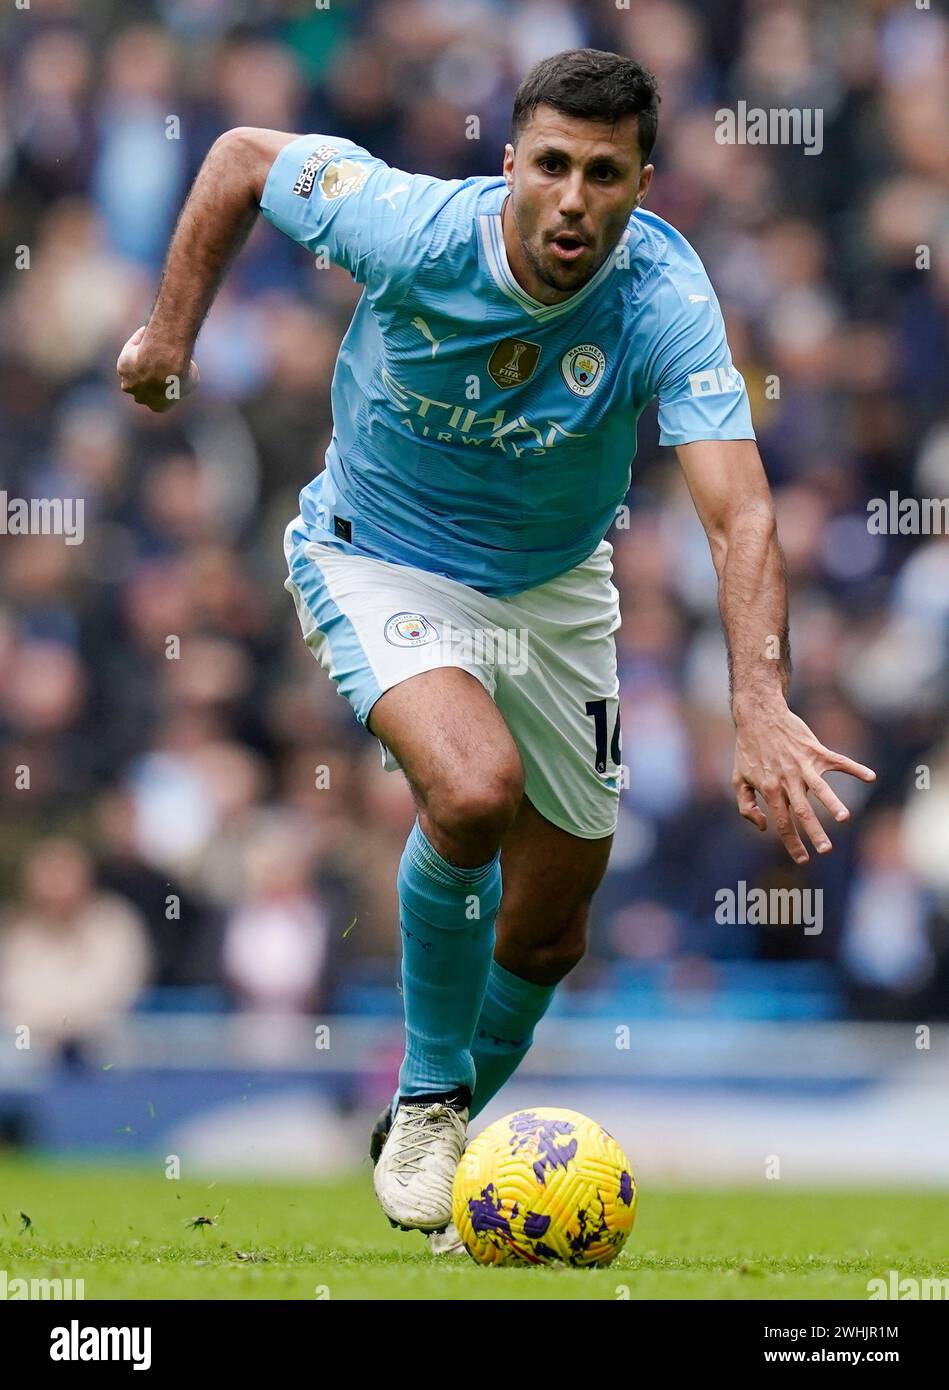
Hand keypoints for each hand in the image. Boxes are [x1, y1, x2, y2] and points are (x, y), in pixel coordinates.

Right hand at [116, 326, 199, 412]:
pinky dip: (137, 342)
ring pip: (134, 371)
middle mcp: (141, 398)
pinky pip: (130, 352)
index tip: (172, 372)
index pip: (160, 399)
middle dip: (151, 375)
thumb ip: (185, 377)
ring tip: (153, 342)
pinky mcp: (122, 367)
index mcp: (159, 406)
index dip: (166, 385)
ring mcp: (129, 384)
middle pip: (144, 388)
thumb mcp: (192, 378)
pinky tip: (146, 332)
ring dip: (141, 359)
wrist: (164, 363)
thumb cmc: (181, 373)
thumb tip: (182, 369)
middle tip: (160, 358)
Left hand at [732, 701, 875, 863]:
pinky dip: (855, 768)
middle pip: (802, 811)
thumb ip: (747, 807)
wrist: (759, 716)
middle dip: (814, 833)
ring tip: (844, 818)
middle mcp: (787, 779)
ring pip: (820, 788)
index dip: (793, 843)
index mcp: (770, 790)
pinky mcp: (815, 750)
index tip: (804, 860)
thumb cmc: (748, 751)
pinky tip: (871, 778)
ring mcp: (803, 764)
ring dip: (832, 803)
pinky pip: (838, 761)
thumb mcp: (737, 780)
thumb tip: (764, 827)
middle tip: (826, 850)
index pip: (782, 823)